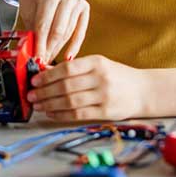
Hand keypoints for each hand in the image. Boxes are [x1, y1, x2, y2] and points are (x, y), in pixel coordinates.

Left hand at [5, 0, 88, 63]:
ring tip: (51, 59)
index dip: (40, 45)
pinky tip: (68, 56)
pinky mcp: (84, 5)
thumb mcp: (28, 13)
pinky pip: (80, 30)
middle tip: (43, 62)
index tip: (37, 59)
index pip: (44, 25)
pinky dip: (74, 45)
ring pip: (68, 31)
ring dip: (59, 48)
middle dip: (50, 49)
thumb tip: (36, 55)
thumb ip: (33, 32)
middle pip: (58, 30)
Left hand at [27, 56, 146, 120]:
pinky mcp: (106, 112)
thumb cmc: (118, 76)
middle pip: (66, 86)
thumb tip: (46, 72)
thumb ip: (75, 68)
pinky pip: (78, 114)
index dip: (47, 76)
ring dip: (50, 104)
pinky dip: (61, 114)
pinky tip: (52, 113)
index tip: (34, 80)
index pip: (67, 69)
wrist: (144, 90)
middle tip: (31, 95)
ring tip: (38, 105)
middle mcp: (101, 78)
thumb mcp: (99, 65)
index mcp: (97, 62)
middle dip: (44, 92)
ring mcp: (104, 96)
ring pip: (70, 101)